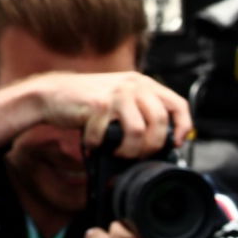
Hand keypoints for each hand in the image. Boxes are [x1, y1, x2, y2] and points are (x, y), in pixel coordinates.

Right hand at [0, 71, 191, 157]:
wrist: (53, 94)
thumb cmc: (90, 103)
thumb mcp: (124, 101)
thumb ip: (144, 113)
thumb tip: (166, 143)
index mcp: (144, 84)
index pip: (179, 104)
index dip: (183, 127)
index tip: (176, 143)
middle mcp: (134, 85)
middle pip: (160, 122)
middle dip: (151, 146)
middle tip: (138, 154)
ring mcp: (116, 92)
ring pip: (139, 131)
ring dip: (130, 150)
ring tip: (118, 152)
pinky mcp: (98, 103)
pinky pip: (109, 134)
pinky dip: (100, 144)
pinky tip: (94, 142)